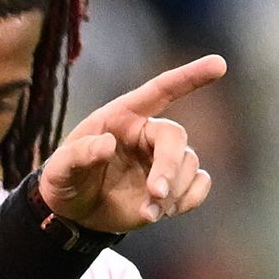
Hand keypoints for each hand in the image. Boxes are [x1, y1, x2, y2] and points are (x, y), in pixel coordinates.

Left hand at [36, 57, 224, 235]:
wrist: (73, 213)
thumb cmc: (66, 179)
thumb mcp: (60, 168)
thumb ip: (79, 154)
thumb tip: (106, 144)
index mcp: (125, 116)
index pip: (160, 90)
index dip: (189, 77)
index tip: (219, 65)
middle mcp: (149, 134)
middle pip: (175, 138)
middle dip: (169, 167)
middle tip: (157, 193)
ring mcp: (163, 160)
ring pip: (189, 166)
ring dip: (173, 192)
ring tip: (147, 212)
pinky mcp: (173, 186)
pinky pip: (200, 185)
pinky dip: (191, 199)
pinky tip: (167, 211)